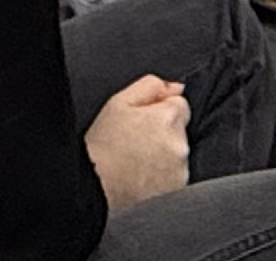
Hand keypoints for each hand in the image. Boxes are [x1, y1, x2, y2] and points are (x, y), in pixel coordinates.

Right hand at [84, 77, 190, 211]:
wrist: (94, 186)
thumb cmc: (103, 146)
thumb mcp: (119, 102)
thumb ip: (151, 86)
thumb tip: (176, 88)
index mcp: (169, 117)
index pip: (179, 105)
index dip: (159, 112)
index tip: (143, 124)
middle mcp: (180, 144)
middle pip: (179, 130)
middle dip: (163, 133)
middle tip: (136, 143)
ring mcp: (180, 169)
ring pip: (178, 154)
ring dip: (164, 156)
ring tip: (137, 162)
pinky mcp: (177, 189)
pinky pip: (175, 176)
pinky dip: (163, 176)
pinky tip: (142, 176)